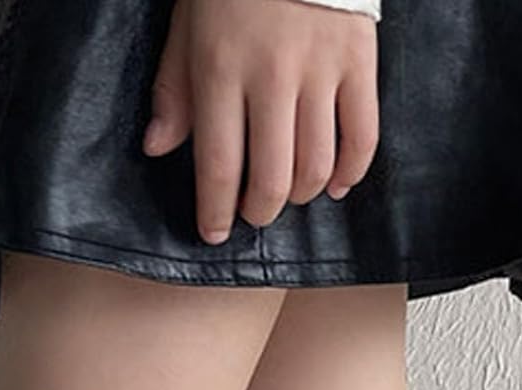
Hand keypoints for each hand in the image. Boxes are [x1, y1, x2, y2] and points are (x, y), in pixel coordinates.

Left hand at [142, 0, 379, 244]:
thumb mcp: (187, 24)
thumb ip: (174, 90)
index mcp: (221, 67)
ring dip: (300, 195)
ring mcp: (321, 71)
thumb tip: (158, 149)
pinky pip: (362, 138)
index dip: (214, 211)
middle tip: (252, 214)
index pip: (218, 164)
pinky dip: (349, 173)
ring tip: (288, 193)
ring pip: (317, 166)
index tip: (212, 234)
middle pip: (273, 178)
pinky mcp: (359, 64)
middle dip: (259, 211)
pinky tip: (333, 186)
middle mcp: (272, 75)